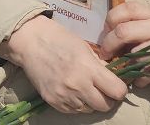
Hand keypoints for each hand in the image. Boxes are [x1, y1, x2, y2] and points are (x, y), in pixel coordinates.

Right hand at [4, 14, 127, 114]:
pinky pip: (73, 111)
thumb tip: (113, 78)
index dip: (120, 89)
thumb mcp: (84, 48)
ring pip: (89, 110)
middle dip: (108, 99)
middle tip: (103, 90)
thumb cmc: (58, 39)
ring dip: (91, 102)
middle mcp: (78, 85)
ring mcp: (64, 95)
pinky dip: (76, 104)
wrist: (29, 41)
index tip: (116, 86)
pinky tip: (72, 91)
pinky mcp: (53, 101)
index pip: (117, 91)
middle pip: (105, 105)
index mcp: (88, 68)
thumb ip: (99, 66)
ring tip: (85, 89)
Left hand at [99, 1, 149, 96]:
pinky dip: (140, 79)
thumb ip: (144, 33)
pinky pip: (148, 72)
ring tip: (120, 70)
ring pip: (133, 53)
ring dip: (123, 64)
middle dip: (109, 44)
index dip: (111, 20)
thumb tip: (119, 43)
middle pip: (123, 30)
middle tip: (106, 55)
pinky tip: (141, 82)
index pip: (127, 7)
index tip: (106, 34)